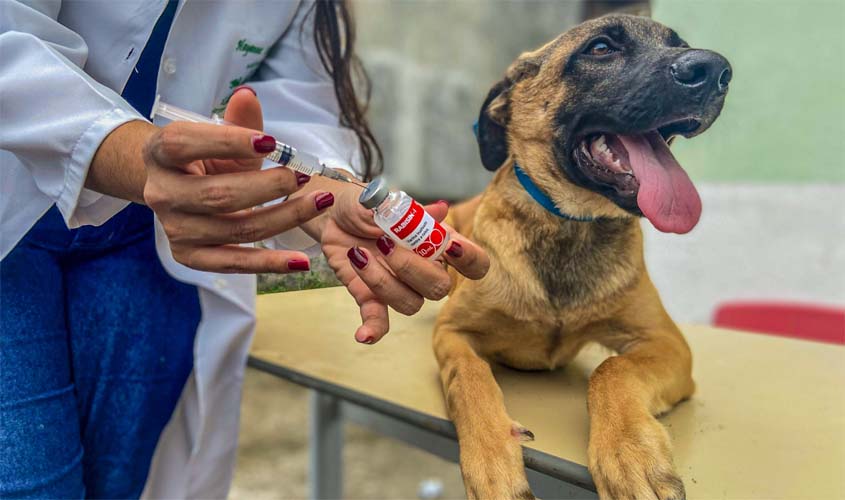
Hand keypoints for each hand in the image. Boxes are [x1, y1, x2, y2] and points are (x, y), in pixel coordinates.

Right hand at [142, 88, 334, 272]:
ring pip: (236, 229)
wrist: (176, 188)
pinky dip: (270, 264)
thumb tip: (248, 96)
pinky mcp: (190, 256)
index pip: (186, 144)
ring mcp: (175, 229)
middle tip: (303, 176)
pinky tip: (301, 261)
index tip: (272, 143)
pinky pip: (234, 263)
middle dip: (269, 186)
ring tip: (319, 203)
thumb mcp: (221, 136)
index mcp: (161, 152)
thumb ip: (239, 120)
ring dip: (284, 218)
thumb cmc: (206, 158)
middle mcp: (161, 193)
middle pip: (218, 195)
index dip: (228, 142)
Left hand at [320, 186, 489, 343]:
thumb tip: (440, 210)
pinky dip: (373, 329)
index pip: (474, 262)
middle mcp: (424, 269)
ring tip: (359, 255)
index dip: (471, 260)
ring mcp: (399, 286)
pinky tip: (363, 335)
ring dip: (383, 282)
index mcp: (437, 242)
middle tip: (385, 244)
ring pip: (410, 303)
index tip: (452, 247)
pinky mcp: (372, 297)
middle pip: (440, 288)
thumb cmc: (366, 206)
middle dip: (413, 268)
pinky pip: (379, 320)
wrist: (333, 215)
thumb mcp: (383, 201)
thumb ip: (408, 210)